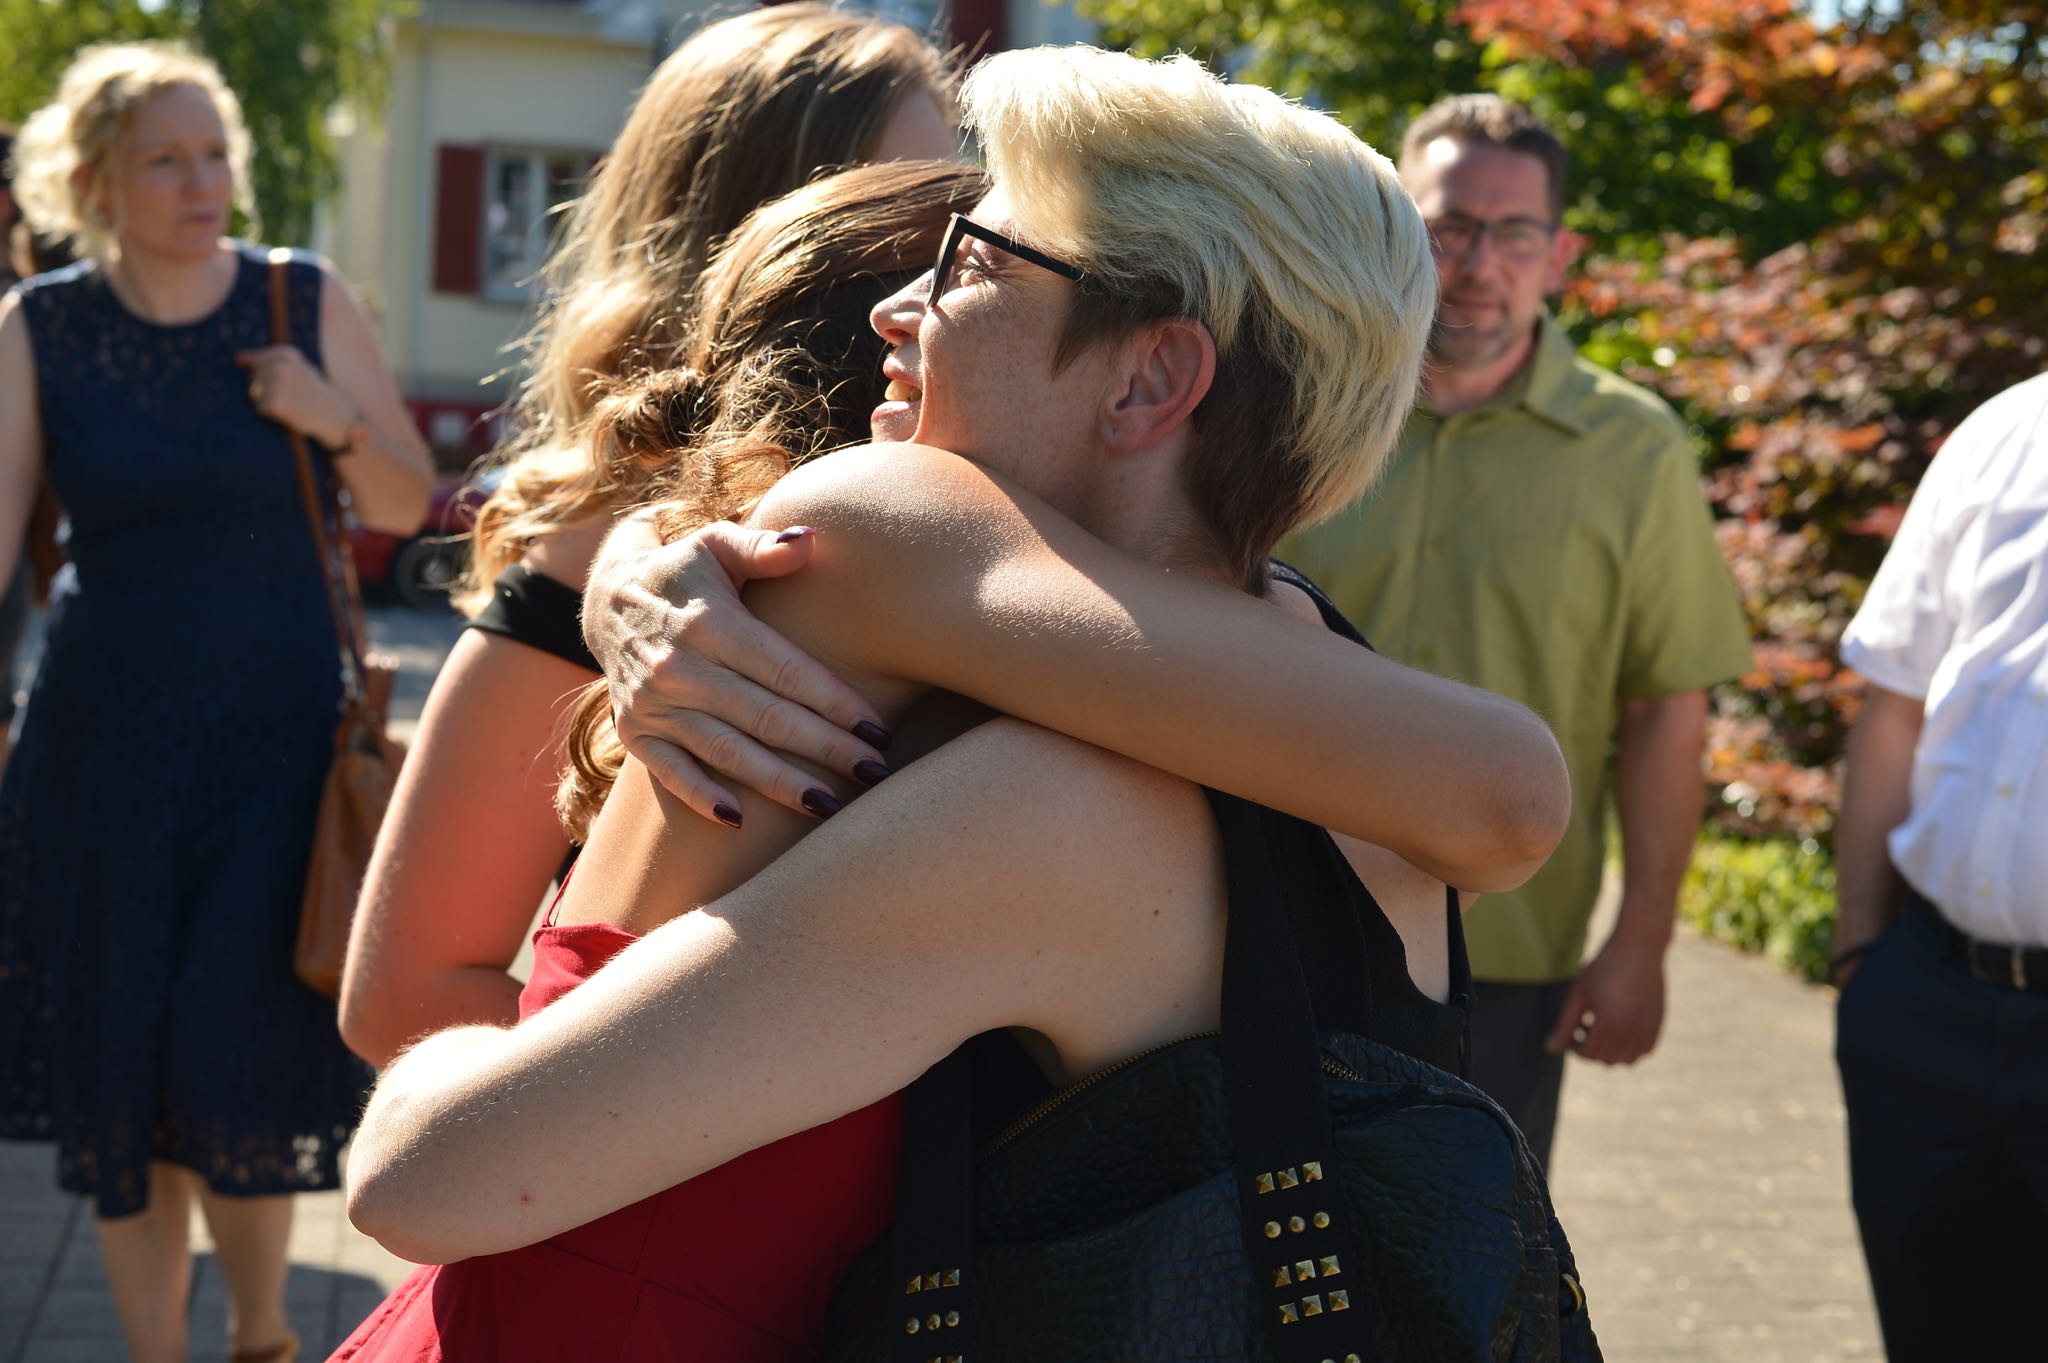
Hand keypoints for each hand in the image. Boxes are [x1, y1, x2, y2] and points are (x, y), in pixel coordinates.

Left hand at [237, 345, 358, 447]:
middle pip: (254, 378)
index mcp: (289, 355)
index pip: (259, 361)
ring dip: (268, 402)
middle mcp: (283, 368)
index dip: (268, 375)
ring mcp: (280, 386)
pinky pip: (260, 408)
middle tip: (290, 396)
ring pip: (255, 393)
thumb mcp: (296, 369)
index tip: (286, 382)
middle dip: (265, 388)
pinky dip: (270, 413)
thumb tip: (237, 359)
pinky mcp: (277, 404)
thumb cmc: (312, 392)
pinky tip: (286, 413)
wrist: (335, 415)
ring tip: (288, 404)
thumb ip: (266, 361)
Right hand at [585, 516, 891, 824]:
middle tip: (875, 772)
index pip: (783, 670)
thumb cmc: (685, 571)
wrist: (605, 599)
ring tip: (829, 804)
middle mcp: (678, 668)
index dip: (832, 701)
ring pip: (727, 752)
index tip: (875, 729)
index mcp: (709, 624)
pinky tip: (740, 822)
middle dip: (824, 749)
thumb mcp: (717, 545)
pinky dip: (701, 797)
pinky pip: (670, 773)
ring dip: (779, 783)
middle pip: (766, 718)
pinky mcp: (635, 733)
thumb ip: (763, 547)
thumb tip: (810, 540)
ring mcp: (654, 705)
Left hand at [1544, 931, 1666, 1064]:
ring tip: (1603, 1026)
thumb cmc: (1603, 968)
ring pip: (1626, 1060)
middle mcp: (1631, 1033)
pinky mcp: (1658, 1024)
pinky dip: (1631, 1047)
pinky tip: (1621, 1026)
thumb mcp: (1578, 995)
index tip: (1572, 1029)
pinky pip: (1644, 1051)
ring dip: (1611, 1051)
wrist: (1638, 948)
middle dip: (1591, 1048)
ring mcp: (1648, 1030)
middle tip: (1585, 1024)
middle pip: (1605, 1060)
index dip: (1575, 1046)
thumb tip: (1550, 1049)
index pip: (1587, 1054)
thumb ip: (1564, 1025)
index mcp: (1609, 1025)